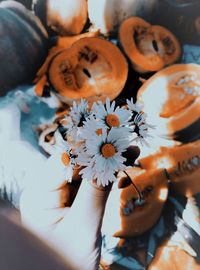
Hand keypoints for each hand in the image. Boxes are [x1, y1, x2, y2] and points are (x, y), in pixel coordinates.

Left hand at [20, 146, 139, 269]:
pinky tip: (122, 177)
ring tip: (130, 153)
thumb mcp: (83, 227)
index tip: (112, 140)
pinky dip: (106, 181)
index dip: (88, 149)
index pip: (64, 161)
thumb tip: (108, 157)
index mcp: (39, 195)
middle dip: (101, 155)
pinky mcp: (72, 203)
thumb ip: (95, 192)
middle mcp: (46, 191)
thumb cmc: (67, 263)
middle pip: (76, 164)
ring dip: (107, 166)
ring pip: (85, 173)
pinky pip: (90, 186)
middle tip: (126, 145)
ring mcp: (60, 197)